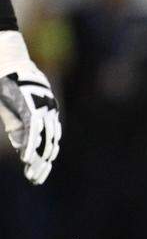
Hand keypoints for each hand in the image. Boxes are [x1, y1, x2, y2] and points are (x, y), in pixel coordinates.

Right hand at [0, 65, 60, 184]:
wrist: (6, 59)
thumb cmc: (6, 82)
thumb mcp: (12, 109)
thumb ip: (17, 125)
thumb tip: (22, 143)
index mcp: (44, 116)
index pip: (47, 143)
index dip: (41, 161)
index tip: (36, 176)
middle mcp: (47, 114)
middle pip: (48, 145)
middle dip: (41, 164)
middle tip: (35, 179)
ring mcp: (41, 109)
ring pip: (43, 139)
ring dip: (37, 158)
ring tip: (32, 173)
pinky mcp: (31, 104)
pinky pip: (33, 128)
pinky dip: (31, 143)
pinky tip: (26, 157)